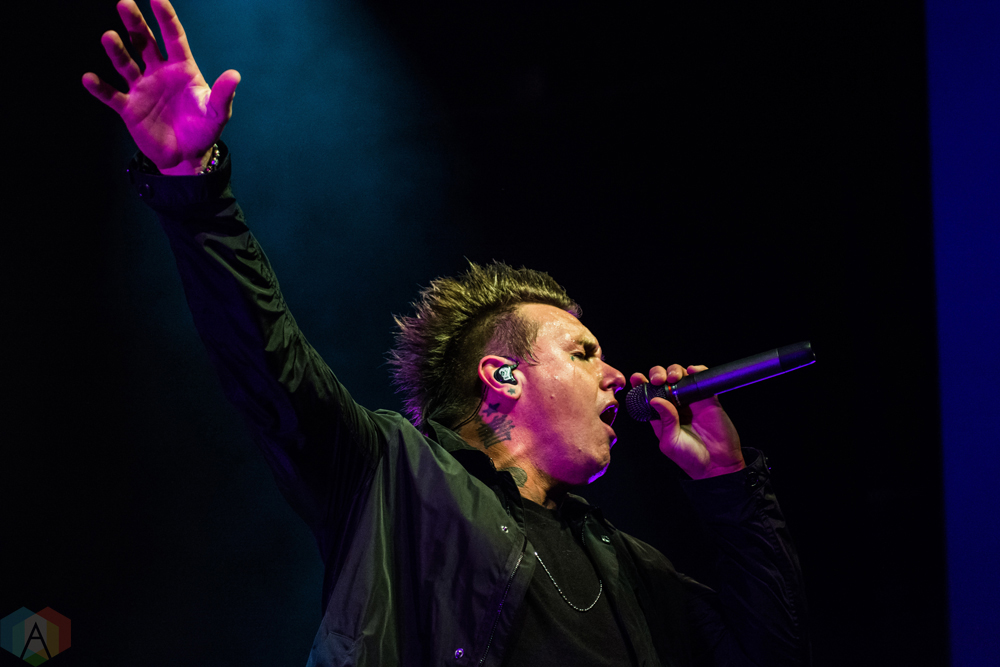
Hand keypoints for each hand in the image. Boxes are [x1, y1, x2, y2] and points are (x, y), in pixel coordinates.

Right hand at [82, 0, 239, 174]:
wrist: (187, 156)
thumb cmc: (204, 130)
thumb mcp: (216, 113)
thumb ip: (223, 95)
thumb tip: (235, 75)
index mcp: (182, 69)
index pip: (174, 38)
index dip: (166, 19)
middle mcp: (159, 73)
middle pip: (144, 42)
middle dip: (135, 23)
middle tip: (124, 3)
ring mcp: (142, 88)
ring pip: (126, 63)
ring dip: (116, 50)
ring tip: (108, 37)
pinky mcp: (129, 108)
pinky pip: (111, 95)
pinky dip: (100, 87)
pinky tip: (89, 78)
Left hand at [630, 364, 743, 479]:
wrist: (717, 464)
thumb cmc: (690, 458)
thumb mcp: (670, 441)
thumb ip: (665, 420)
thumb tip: (655, 399)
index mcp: (660, 415)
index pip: (647, 394)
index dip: (641, 383)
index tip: (637, 378)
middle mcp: (674, 405)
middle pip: (662, 380)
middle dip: (657, 373)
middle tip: (658, 380)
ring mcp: (691, 400)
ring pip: (680, 376)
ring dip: (674, 370)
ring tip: (674, 378)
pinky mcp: (708, 398)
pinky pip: (702, 379)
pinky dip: (697, 370)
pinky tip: (692, 371)